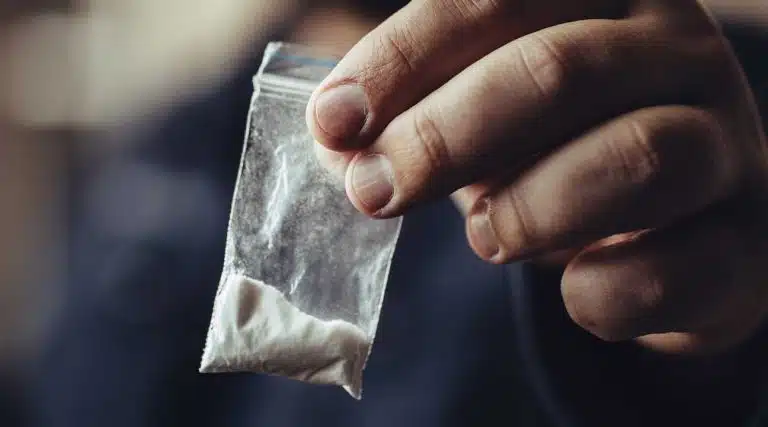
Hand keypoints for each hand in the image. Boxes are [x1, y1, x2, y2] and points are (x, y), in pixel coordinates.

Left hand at [306, 0, 767, 354]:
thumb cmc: (563, 153)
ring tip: (483, 237)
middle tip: (374, 190)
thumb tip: (338, 140)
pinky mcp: (746, 245)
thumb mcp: (487, 115)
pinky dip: (598, 292)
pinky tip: (572, 285)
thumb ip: (416, 113)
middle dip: (443, 137)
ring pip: (636, 158)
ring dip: (526, 210)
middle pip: (559, 70)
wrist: (677, 230)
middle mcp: (680, 56)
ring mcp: (729, 147)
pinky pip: (671, 271)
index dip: (402, 59)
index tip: (335, 123)